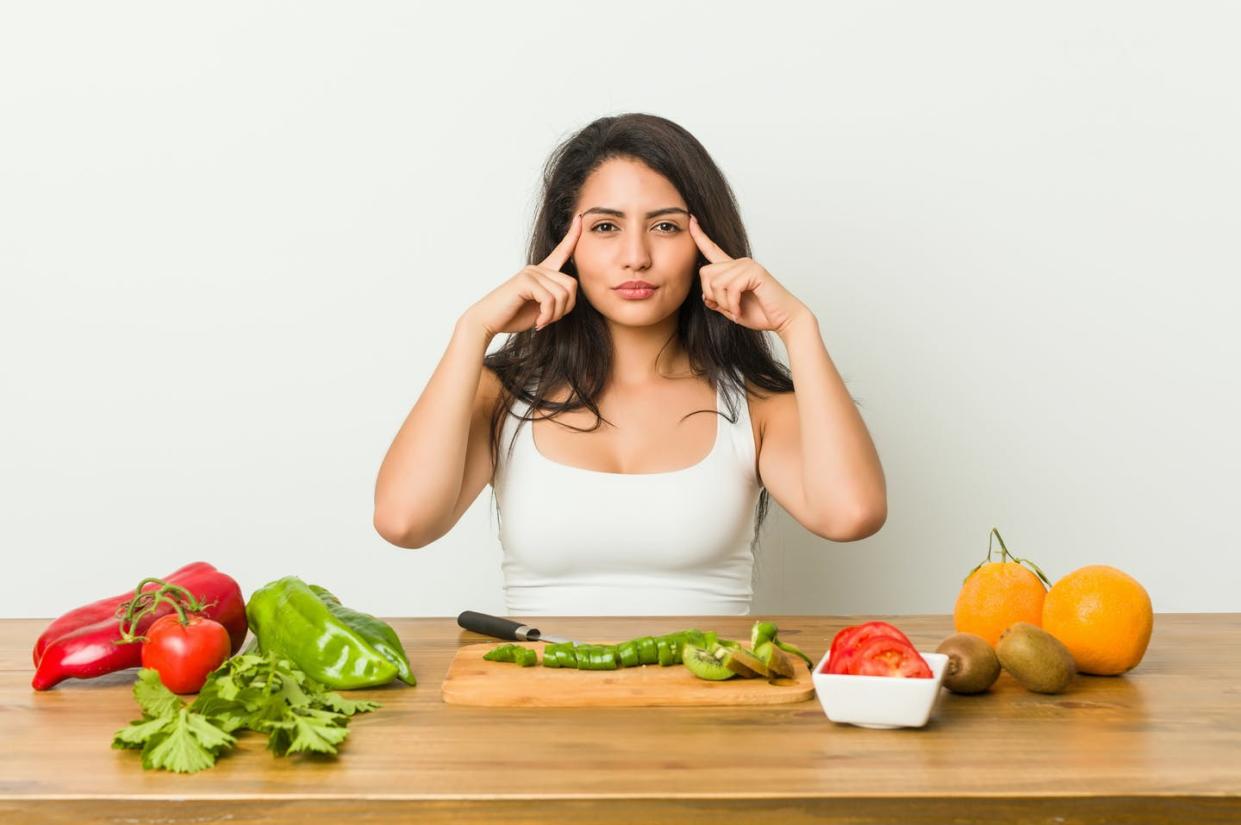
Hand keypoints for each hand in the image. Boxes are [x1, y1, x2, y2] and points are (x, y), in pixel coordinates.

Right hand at [464, 213, 582, 337]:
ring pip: (563, 294)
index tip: (580, 218)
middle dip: (565, 308)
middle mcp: (537, 269)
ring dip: (555, 314)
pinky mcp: (525, 280)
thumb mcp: (541, 308)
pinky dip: (548, 315)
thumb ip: (555, 299)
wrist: (487, 321)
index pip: (561, 251)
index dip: (573, 236)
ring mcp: (531, 273)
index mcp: (541, 272)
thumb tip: (570, 295)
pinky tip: (538, 323)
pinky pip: (550, 299)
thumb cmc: (512, 316)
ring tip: (542, 321)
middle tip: (549, 319)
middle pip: (572, 284)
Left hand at [689, 214, 808, 334]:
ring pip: (716, 283)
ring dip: (724, 303)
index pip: (712, 249)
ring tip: (736, 310)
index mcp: (733, 269)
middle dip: (711, 295)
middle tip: (728, 308)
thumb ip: (717, 301)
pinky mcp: (754, 272)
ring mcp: (747, 265)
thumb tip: (705, 295)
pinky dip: (732, 305)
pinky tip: (740, 311)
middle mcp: (740, 263)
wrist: (785, 319)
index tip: (691, 219)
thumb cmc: (762, 314)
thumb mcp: (731, 309)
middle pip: (705, 272)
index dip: (699, 236)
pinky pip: (730, 288)